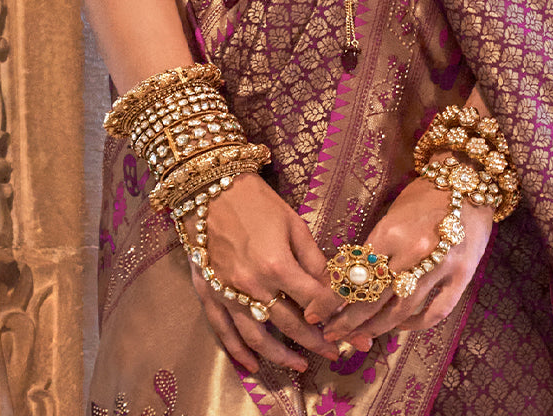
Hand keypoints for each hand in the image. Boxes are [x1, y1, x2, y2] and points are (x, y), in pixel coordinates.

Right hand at [183, 173, 344, 374]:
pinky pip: (224, 331)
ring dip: (281, 357)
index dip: (332, 312)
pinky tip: (253, 366)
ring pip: (258, 338)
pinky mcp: (209, 293)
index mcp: (277, 265)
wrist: (209, 187)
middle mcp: (253, 286)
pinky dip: (238, 352)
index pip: (313, 301)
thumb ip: (312, 257)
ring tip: (300, 366)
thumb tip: (331, 285)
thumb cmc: (255, 201)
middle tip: (333, 352)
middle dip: (316, 341)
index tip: (343, 318)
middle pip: (290, 325)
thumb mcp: (292, 222)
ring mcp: (228, 293)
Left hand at [312, 176, 493, 349]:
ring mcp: (440, 267)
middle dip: (348, 320)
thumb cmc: (423, 196)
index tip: (318, 313)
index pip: (356, 274)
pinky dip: (414, 325)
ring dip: (376, 328)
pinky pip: (435, 312)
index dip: (334, 298)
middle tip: (330, 333)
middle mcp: (414, 252)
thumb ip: (371, 248)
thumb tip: (343, 279)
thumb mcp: (390, 216)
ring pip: (401, 311)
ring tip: (359, 337)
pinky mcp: (462, 277)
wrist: (467, 181)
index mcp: (391, 232)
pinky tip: (398, 327)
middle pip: (374, 297)